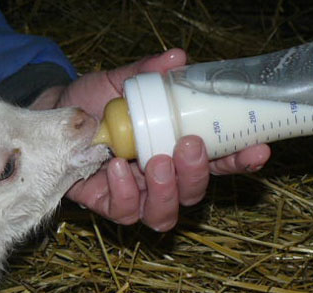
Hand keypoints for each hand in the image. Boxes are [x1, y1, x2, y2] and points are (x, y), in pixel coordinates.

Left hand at [35, 49, 270, 230]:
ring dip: (166, 191)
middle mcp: (161, 176)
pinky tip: (115, 166)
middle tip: (188, 146)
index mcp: (175, 147)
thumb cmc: (93, 101)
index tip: (258, 148)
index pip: (219, 160)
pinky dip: (125, 193)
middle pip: (194, 193)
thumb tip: (178, 57)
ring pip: (165, 214)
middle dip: (197, 174)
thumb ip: (148, 74)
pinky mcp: (108, 205)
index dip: (241, 159)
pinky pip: (126, 213)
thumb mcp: (121, 82)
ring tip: (154, 162)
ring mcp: (136, 195)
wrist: (54, 117)